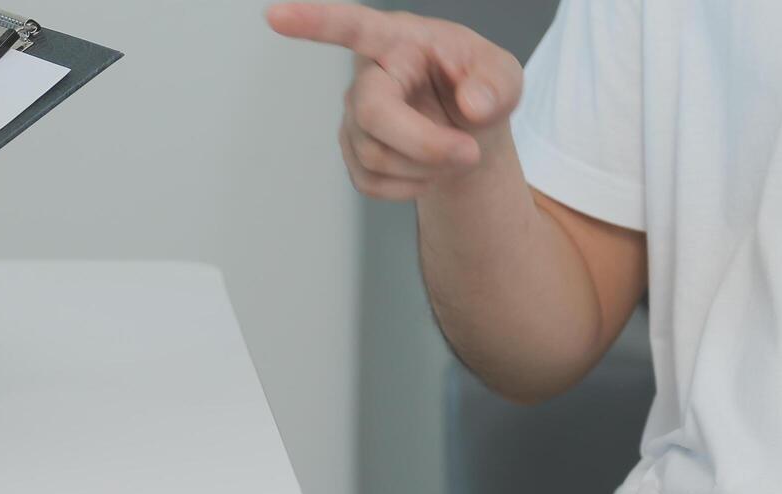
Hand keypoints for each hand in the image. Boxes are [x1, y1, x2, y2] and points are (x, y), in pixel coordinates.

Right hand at [267, 3, 522, 199]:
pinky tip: (427, 170)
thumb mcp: (505, 77)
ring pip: (375, 155)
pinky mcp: (353, 150)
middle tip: (469, 154)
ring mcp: (355, 114)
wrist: (469, 130)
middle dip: (424, 144)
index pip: (354, 27)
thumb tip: (472, 105)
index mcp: (401, 40)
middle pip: (373, 113)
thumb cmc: (479, 87)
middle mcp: (369, 73)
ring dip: (426, 167)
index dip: (315, 22)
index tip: (275, 17)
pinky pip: (372, 183)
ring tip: (455, 154)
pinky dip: (411, 187)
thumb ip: (495, 86)